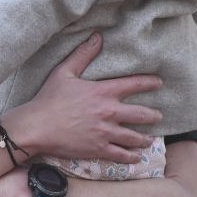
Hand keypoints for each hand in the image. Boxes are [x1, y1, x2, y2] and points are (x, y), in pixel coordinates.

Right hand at [9, 32, 161, 163]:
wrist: (37, 127)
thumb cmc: (49, 98)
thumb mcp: (65, 72)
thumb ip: (83, 54)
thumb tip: (97, 37)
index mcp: (103, 91)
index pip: (134, 84)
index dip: (149, 83)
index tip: (159, 83)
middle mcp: (109, 112)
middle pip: (141, 114)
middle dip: (153, 115)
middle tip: (158, 116)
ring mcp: (106, 132)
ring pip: (134, 137)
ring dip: (145, 139)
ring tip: (149, 140)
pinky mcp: (98, 149)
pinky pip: (121, 155)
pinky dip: (131, 157)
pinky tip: (136, 158)